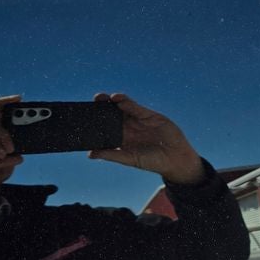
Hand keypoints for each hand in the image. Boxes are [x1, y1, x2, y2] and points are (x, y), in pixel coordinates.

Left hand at [88, 93, 204, 184]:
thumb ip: (111, 155)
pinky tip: (118, 98)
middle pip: (112, 114)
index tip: (84, 117)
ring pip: (122, 108)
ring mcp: (138, 120)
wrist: (175, 158)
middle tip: (93, 102)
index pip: (105, 127)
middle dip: (102, 107)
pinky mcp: (149, 115)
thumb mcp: (129, 159)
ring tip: (101, 98)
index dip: (96, 121)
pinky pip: (135, 107)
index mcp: (121, 139)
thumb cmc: (152, 162)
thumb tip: (90, 154)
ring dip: (112, 102)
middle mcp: (128, 128)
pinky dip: (126, 102)